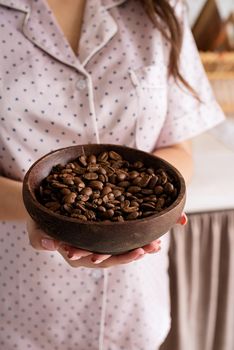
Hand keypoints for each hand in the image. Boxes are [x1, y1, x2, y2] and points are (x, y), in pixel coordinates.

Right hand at [26, 212, 186, 267]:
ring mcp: (97, 241)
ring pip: (120, 247)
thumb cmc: (39, 220)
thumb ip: (39, 237)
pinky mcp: (103, 229)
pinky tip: (150, 227)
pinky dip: (134, 232)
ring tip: (158, 242)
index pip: (100, 260)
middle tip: (153, 247)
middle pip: (116, 256)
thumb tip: (50, 242)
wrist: (44, 208)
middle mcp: (90, 251)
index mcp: (77, 254)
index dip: (118, 258)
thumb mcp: (35, 227)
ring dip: (139, 245)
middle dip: (135, 252)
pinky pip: (120, 234)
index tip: (136, 252)